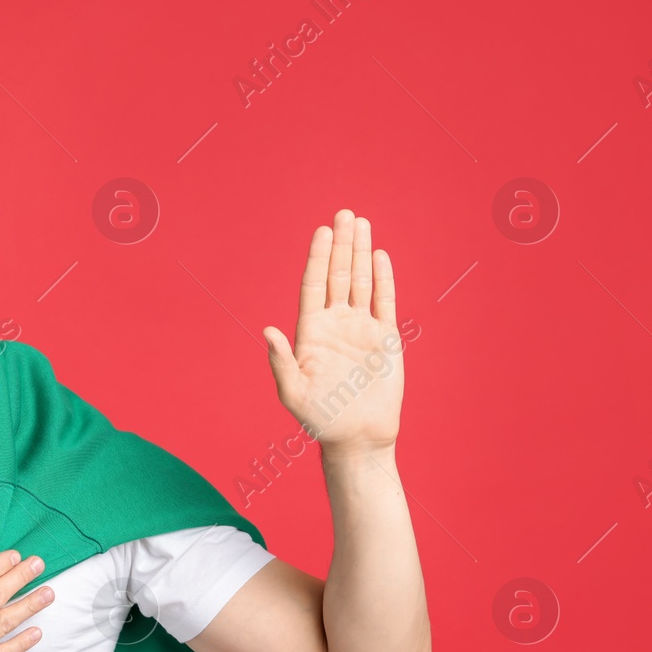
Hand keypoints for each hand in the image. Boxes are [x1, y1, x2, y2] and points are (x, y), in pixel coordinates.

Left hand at [261, 209, 403, 455]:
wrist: (358, 438)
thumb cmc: (320, 419)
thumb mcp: (293, 392)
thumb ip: (281, 360)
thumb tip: (267, 330)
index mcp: (311, 333)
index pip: (314, 286)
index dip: (318, 258)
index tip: (322, 231)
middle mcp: (335, 325)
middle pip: (338, 276)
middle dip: (341, 245)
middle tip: (344, 213)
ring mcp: (361, 330)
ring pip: (361, 282)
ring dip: (361, 253)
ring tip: (362, 223)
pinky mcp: (385, 339)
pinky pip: (384, 302)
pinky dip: (383, 279)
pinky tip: (380, 257)